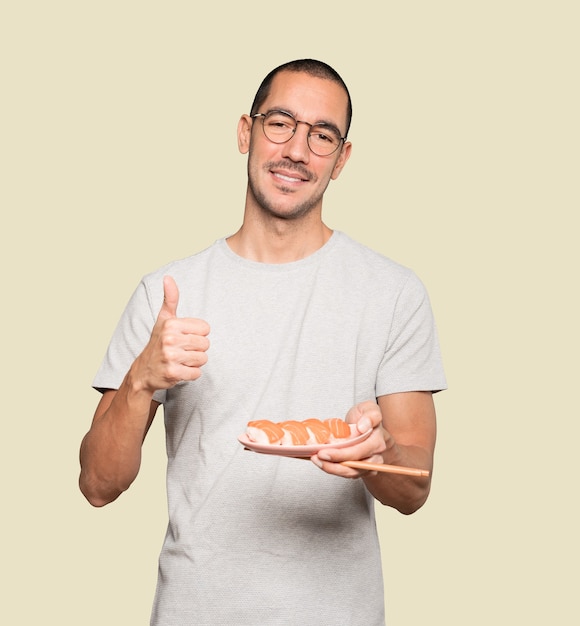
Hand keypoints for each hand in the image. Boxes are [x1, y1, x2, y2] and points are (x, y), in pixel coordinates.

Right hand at [131, 275, 209, 392]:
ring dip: (194, 362)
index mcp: (171, 323)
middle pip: (206, 344)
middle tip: (182, 351)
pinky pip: (197, 373)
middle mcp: (169, 339)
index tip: (184, 338)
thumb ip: (170, 299)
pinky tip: (179, 370)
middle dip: (197, 349)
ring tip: (180, 360)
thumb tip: (168, 278)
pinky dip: (191, 374)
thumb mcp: (164, 319)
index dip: (198, 335)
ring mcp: (170, 357)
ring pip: (203, 359)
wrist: (143, 370)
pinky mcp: (173, 373)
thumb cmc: (159, 342)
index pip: (206, 329)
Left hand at [311, 401, 390, 477]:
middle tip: (318, 455)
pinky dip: (332, 468)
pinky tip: (320, 461)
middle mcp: (375, 456)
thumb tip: (363, 427)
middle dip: (334, 462)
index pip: (360, 451)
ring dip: (331, 468)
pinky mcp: (359, 470)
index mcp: (377, 441)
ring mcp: (367, 466)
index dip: (343, 454)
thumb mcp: (369, 408)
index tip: (326, 451)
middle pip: (355, 465)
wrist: (367, 427)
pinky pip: (346, 473)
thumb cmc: (366, 418)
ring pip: (350, 472)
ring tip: (316, 459)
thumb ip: (370, 415)